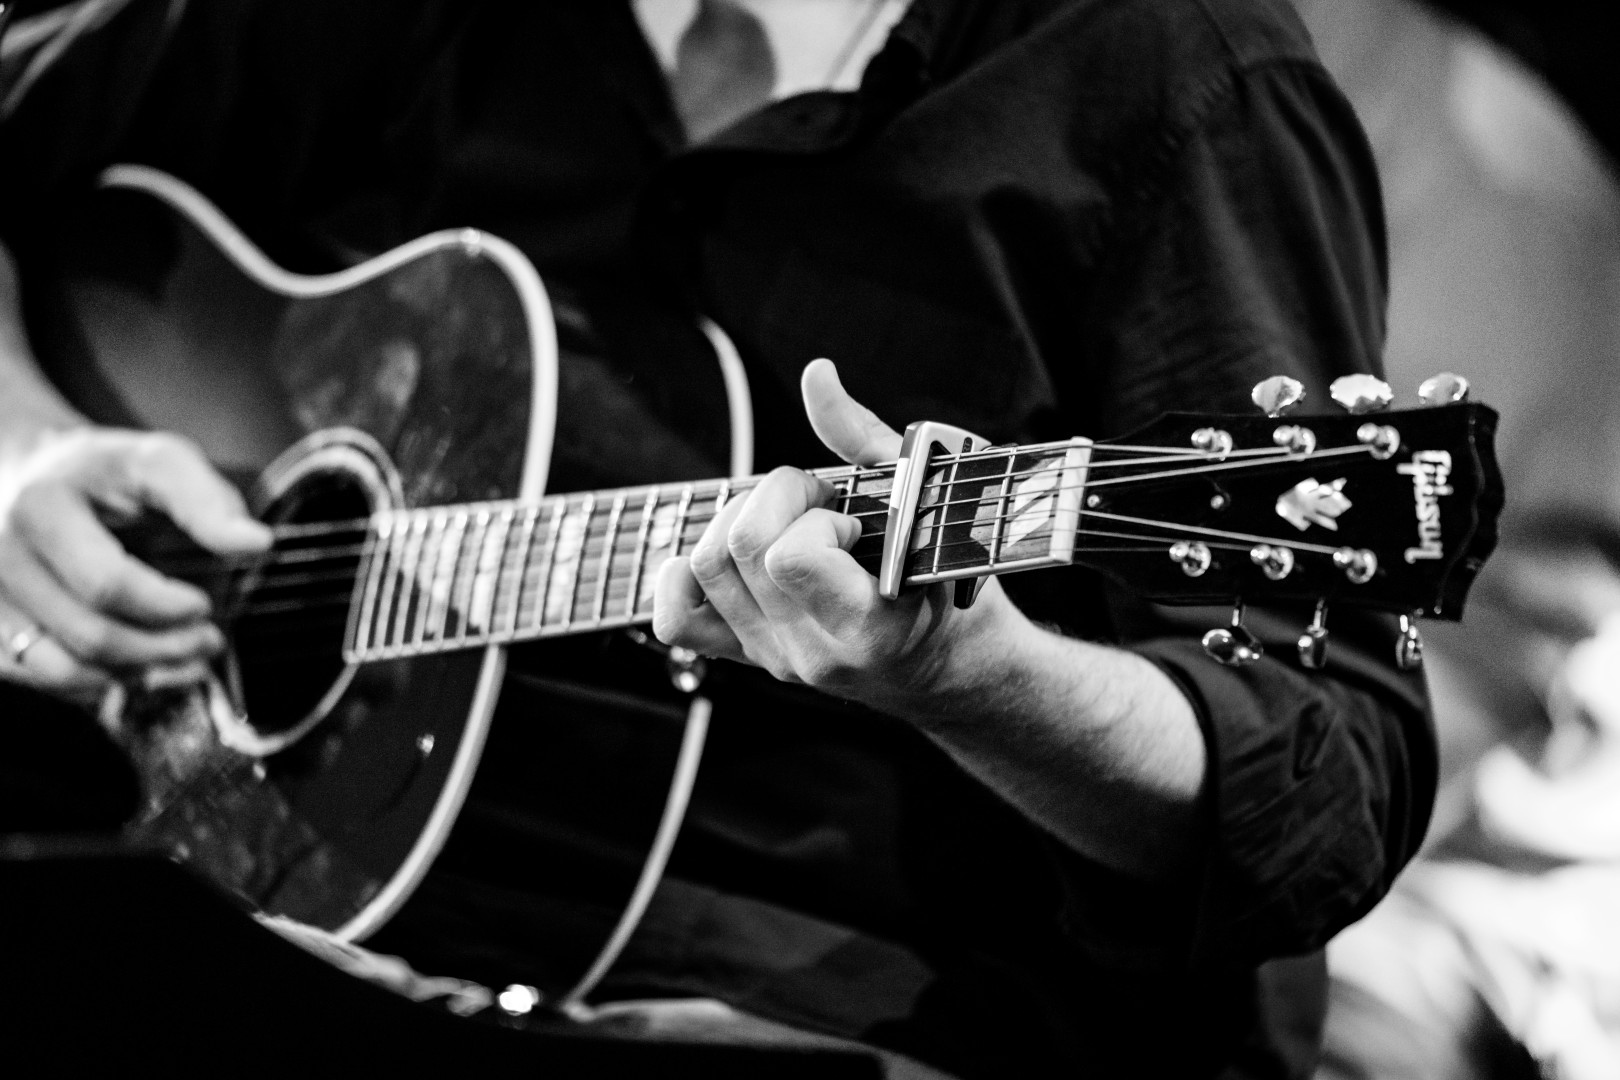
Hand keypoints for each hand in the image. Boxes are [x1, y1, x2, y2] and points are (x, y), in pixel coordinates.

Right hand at [0, 427, 271, 703]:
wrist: (31, 473)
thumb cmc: (103, 471)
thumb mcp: (159, 463)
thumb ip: (208, 502)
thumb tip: (258, 545)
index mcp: (43, 509)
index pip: (107, 584)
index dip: (166, 607)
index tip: (204, 604)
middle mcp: (1, 558)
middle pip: (89, 636)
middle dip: (163, 649)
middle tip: (208, 639)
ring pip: (62, 671)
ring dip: (136, 677)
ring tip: (183, 659)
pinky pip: (42, 679)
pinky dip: (99, 685)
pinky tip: (139, 667)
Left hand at [652, 359, 1012, 709]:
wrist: (947, 665)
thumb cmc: (946, 572)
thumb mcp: (925, 501)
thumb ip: (863, 437)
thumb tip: (815, 373)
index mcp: (872, 624)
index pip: (794, 557)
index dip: (816, 515)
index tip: (851, 517)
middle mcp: (817, 653)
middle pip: (741, 550)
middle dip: (775, 499)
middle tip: (816, 502)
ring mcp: (779, 659)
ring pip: (706, 567)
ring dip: (738, 521)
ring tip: (785, 521)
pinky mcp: (752, 657)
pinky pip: (678, 620)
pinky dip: (684, 574)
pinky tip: (729, 554)